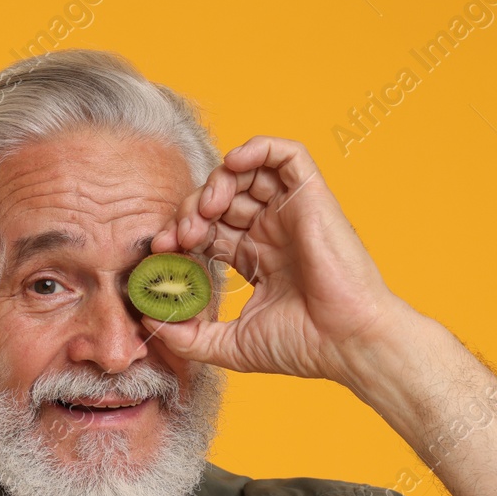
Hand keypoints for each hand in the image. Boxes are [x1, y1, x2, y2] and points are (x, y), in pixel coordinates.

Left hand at [144, 135, 418, 383]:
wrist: (346, 343)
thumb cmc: (302, 347)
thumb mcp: (230, 345)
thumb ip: (188, 336)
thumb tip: (149, 322)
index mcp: (258, 259)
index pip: (209, 230)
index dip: (181, 233)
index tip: (161, 251)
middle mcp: (274, 231)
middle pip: (221, 200)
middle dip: (191, 210)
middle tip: (178, 235)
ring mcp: (292, 212)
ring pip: (247, 172)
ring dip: (216, 183)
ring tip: (206, 211)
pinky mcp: (312, 196)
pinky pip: (285, 153)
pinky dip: (256, 149)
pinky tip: (232, 167)